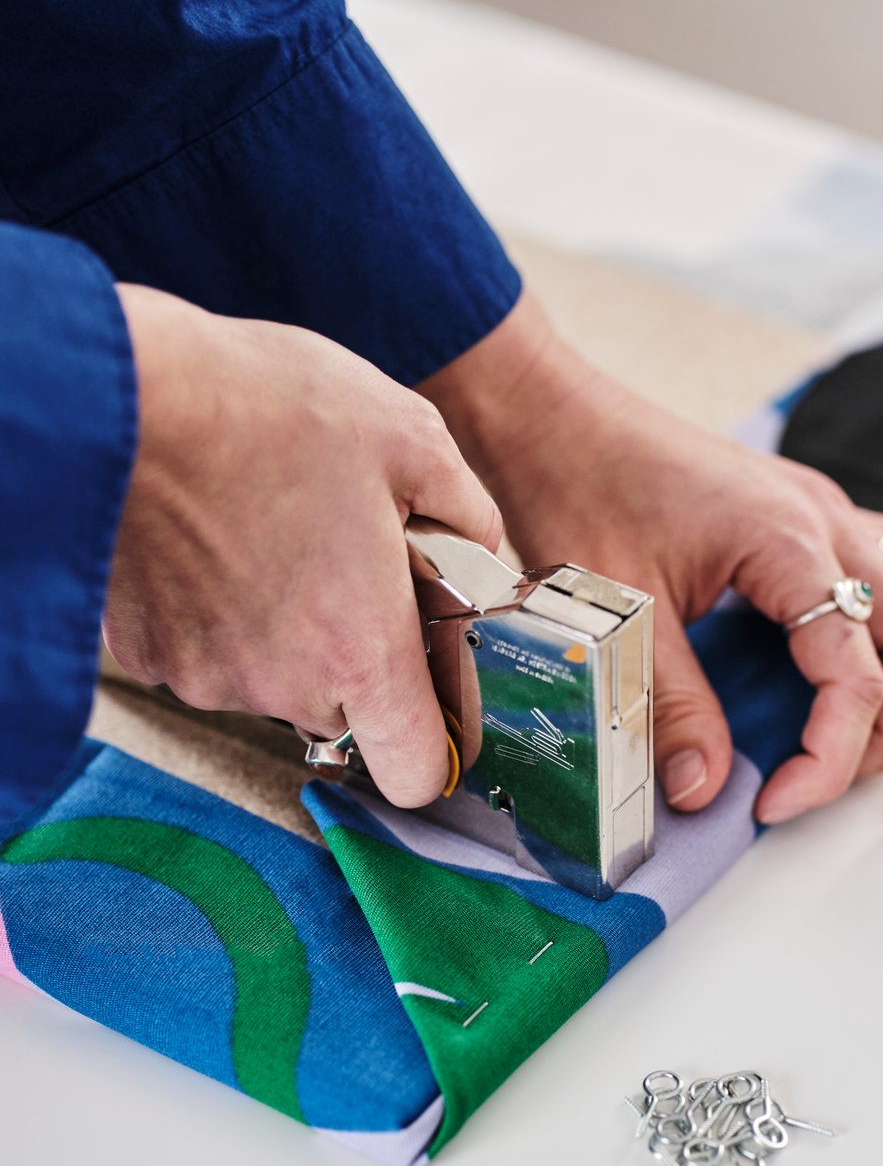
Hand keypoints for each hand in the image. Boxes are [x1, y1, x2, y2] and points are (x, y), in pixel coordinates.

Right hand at [108, 285, 501, 805]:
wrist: (120, 391)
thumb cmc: (268, 408)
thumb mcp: (410, 439)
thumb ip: (466, 516)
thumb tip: (479, 553)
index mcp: (362, 651)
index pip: (415, 774)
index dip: (433, 744)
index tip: (429, 695)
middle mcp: (282, 684)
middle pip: (343, 713)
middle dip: (355, 655)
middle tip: (347, 566)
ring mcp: (204, 675)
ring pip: (270, 678)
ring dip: (283, 628)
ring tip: (272, 533)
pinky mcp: (143, 653)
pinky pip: (203, 652)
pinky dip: (216, 614)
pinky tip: (215, 540)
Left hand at [422, 294, 882, 823]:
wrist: (549, 411)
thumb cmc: (575, 486)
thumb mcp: (615, 614)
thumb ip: (668, 707)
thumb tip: (703, 789)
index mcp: (787, 543)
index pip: (856, 675)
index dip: (831, 754)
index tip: (780, 802)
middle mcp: (825, 519)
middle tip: (820, 785)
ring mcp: (823, 507)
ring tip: (870, 740)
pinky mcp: (806, 508)